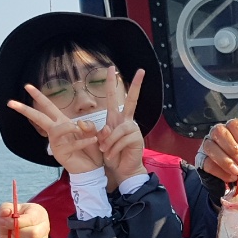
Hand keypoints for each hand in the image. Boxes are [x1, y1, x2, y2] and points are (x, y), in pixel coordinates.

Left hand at [0, 201, 49, 237]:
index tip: (5, 222)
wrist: (13, 229)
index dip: (16, 222)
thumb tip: (6, 212)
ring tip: (12, 237)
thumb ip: (4, 208)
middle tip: (10, 231)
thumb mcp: (6, 209)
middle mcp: (44, 227)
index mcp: (39, 213)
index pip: (31, 220)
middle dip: (17, 234)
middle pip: (34, 234)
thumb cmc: (12, 217)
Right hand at [7, 86, 102, 173]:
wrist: (93, 168)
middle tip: (11, 102)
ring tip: (79, 129)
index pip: (48, 106)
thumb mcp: (92, 132)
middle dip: (26, 110)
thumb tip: (78, 123)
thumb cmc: (91, 148)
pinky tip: (94, 140)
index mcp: (62, 122)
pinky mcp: (61, 154)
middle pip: (39, 118)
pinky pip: (72, 144)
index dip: (38, 96)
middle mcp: (56, 131)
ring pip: (55, 130)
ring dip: (67, 128)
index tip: (27, 86)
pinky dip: (84, 141)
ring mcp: (56, 143)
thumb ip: (87, 125)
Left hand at [98, 67, 146, 185]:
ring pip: (116, 129)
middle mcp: (126, 121)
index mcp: (116, 119)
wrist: (122, 169)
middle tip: (142, 70)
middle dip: (136, 85)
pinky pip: (120, 140)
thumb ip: (96, 132)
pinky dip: (113, 149)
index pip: (115, 98)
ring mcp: (133, 129)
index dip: (112, 83)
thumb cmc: (111, 155)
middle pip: (132, 100)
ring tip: (106, 152)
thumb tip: (95, 126)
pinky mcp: (136, 138)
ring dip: (108, 142)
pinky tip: (112, 156)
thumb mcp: (99, 141)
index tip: (111, 68)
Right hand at [197, 118, 237, 183]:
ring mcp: (208, 145)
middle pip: (219, 132)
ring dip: (224, 160)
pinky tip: (230, 177)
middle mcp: (217, 134)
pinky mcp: (202, 159)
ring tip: (236, 171)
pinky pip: (207, 163)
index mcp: (232, 130)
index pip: (233, 124)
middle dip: (231, 148)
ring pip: (209, 146)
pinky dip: (220, 172)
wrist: (235, 174)